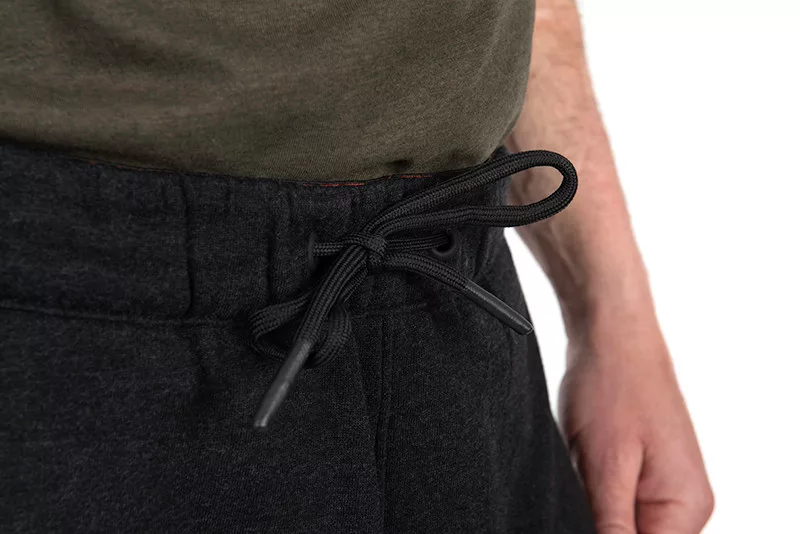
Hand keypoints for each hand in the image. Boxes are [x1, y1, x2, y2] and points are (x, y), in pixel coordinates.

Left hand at [558, 315, 713, 533]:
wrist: (611, 334)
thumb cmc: (612, 386)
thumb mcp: (604, 465)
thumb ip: (611, 525)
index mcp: (685, 507)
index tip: (583, 515)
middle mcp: (685, 504)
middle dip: (599, 524)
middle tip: (580, 486)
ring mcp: (665, 488)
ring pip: (623, 526)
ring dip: (594, 510)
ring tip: (584, 469)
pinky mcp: (644, 474)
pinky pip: (618, 504)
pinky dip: (594, 493)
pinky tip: (582, 466)